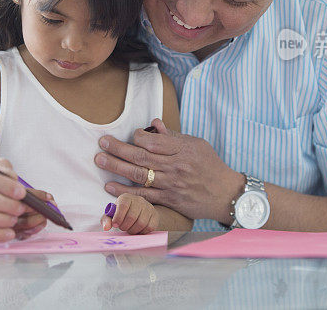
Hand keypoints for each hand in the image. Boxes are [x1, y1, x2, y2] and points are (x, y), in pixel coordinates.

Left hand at [95, 118, 243, 221]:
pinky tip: (110, 187)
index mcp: (182, 150)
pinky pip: (143, 196)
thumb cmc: (210, 166)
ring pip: (138, 175)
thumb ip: (173, 136)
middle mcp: (175, 167)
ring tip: (100, 160)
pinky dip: (125, 192)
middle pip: (141, 156)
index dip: (137, 137)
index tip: (131, 135)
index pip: (153, 141)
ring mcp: (171, 185)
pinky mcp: (169, 200)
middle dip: (118, 148)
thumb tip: (153, 124)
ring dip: (116, 167)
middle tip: (102, 142)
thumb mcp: (196, 145)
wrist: (226, 194)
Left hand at [102, 193, 158, 233]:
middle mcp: (139, 200)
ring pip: (141, 223)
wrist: (138, 212)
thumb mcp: (112, 215)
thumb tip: (106, 228)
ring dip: (133, 230)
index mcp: (126, 197)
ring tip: (129, 229)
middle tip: (122, 228)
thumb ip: (106, 220)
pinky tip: (137, 230)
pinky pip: (149, 227)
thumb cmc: (122, 213)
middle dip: (125, 226)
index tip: (115, 225)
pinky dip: (142, 232)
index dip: (118, 217)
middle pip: (132, 216)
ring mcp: (148, 207)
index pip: (123, 206)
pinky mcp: (155, 216)